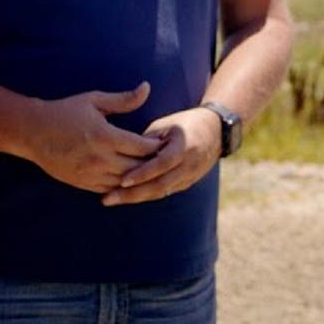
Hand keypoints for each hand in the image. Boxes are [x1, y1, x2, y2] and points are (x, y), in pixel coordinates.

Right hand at [22, 84, 161, 193]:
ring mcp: (90, 174)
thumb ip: (123, 99)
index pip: (141, 147)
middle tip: (165, 157)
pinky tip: (131, 178)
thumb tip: (147, 87)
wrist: (32, 132)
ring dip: (139, 177)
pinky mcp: (82, 183)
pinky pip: (110, 189)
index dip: (156, 145)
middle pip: (137, 167)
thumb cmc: (65, 112)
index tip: (165, 141)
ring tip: (151, 169)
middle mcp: (99, 158)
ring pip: (125, 182)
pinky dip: (123, 185)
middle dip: (153, 163)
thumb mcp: (94, 100)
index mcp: (104, 136)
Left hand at [103, 107, 222, 205]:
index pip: (162, 164)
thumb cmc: (184, 124)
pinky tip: (126, 198)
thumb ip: (146, 141)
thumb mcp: (166, 125)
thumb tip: (122, 154)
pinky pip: (163, 192)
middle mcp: (189, 164)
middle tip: (107, 199)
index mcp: (185, 146)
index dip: (142, 173)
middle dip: (132, 194)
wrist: (215, 132)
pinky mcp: (187, 184)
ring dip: (135, 198)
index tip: (122, 181)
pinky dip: (144, 195)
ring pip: (160, 192)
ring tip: (111, 200)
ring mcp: (189, 176)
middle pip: (159, 185)